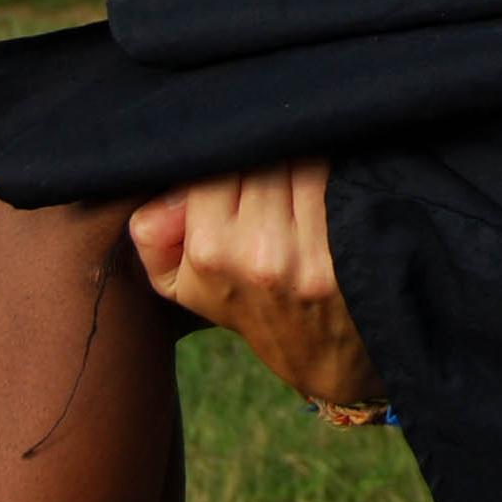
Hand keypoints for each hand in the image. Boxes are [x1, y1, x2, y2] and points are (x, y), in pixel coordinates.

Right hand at [127, 165, 381, 407]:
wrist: (316, 352)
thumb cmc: (243, 302)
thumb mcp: (178, 282)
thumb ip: (153, 231)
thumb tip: (170, 182)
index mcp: (210, 253)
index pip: (215, 164)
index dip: (226, 152)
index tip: (237, 154)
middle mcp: (260, 252)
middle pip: (261, 157)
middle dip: (263, 149)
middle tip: (270, 154)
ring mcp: (307, 250)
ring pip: (299, 159)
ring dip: (298, 151)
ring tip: (296, 160)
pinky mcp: (347, 245)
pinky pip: (331, 177)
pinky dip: (327, 166)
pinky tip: (325, 171)